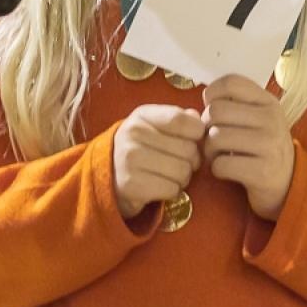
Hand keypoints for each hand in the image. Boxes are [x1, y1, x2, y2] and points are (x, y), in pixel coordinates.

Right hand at [111, 105, 204, 219]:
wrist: (108, 173)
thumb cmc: (139, 147)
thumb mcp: (153, 125)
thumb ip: (178, 119)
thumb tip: (198, 119)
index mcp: (143, 115)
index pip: (182, 120)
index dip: (196, 133)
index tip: (192, 140)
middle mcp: (134, 133)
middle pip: (188, 149)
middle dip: (190, 160)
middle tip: (179, 163)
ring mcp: (131, 158)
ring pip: (183, 171)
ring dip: (182, 178)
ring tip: (170, 175)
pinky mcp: (132, 183)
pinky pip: (172, 189)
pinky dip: (172, 191)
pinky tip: (161, 186)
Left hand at [201, 75, 294, 220]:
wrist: (288, 183)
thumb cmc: (262, 146)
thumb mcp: (258, 117)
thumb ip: (235, 103)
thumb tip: (206, 98)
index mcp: (268, 102)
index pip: (231, 83)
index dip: (212, 94)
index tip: (212, 109)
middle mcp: (272, 119)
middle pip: (215, 111)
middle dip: (206, 127)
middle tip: (214, 139)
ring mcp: (269, 145)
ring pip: (215, 137)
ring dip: (209, 150)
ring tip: (220, 155)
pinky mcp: (262, 172)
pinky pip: (220, 164)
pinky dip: (217, 169)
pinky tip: (228, 170)